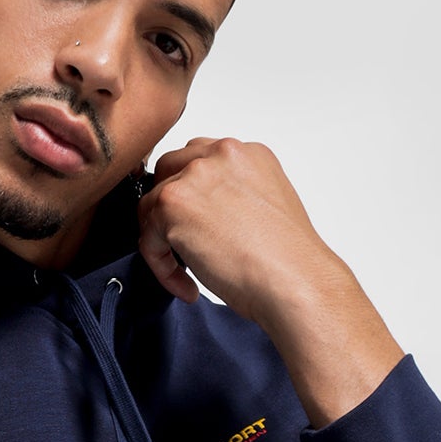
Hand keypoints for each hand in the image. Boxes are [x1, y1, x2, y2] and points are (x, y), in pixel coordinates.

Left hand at [136, 135, 339, 319]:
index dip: (194, 196)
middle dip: (170, 211)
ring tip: (188, 274)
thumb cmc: (289, 260)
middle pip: (170, 171)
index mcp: (248, 154)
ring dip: (163, 242)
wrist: (293, 280)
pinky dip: (162, 268)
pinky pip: (147, 237)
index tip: (199, 226)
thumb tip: (209, 218)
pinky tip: (188, 287)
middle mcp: (221, 154)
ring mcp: (195, 175)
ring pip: (153, 205)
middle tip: (181, 248)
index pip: (201, 161)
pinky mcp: (173, 203)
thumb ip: (235, 199)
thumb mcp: (268, 210)